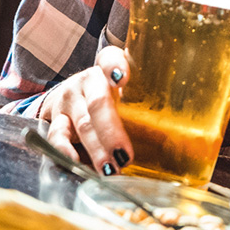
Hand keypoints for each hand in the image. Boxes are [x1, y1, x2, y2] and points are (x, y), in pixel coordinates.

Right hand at [39, 46, 131, 174]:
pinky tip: (76, 164)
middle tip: (125, 156)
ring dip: (96, 149)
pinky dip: (66, 152)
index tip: (121, 79)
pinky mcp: (55, 119)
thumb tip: (174, 134)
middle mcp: (87, 80)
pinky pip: (57, 136)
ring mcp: (69, 100)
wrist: (72, 97)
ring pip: (82, 124)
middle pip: (98, 103)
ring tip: (110, 169)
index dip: (115, 68)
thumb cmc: (110, 95)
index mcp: (108, 68)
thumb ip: (143, 100)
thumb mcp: (126, 90)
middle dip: (111, 132)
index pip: (110, 60)